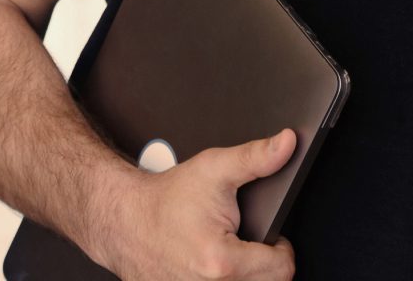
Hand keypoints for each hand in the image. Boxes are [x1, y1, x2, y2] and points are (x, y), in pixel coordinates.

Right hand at [98, 128, 298, 280]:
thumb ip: (257, 157)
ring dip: (244, 275)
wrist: (125, 219)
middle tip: (248, 240)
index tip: (274, 237)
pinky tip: (211, 264)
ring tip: (230, 251)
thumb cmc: (167, 198)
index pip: (282, 269)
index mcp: (221, 261)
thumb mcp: (215, 167)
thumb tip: (287, 143)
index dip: (282, 247)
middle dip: (263, 262)